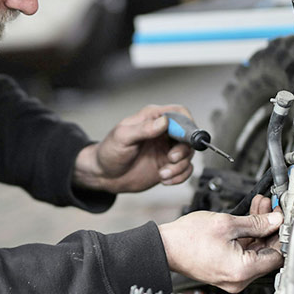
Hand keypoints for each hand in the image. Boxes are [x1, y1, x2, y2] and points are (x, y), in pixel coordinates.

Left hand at [73, 104, 193, 193]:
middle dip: (183, 149)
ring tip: (163, 174)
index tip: (184, 138)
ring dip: (179, 166)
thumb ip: (144, 129)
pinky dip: (180, 176)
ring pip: (188, 154)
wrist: (104, 175)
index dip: (187, 124)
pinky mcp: (168, 165)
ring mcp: (166, 149)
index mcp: (152, 118)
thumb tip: (164, 122)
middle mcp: (163, 132)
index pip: (179, 113)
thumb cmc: (109, 152)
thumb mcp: (123, 137)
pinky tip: (165, 179)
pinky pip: (185, 169)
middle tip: (171, 158)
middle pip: (188, 135)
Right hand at [158, 198, 283, 292]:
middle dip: (270, 228)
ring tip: (259, 207)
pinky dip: (247, 237)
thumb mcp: (226, 223)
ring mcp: (233, 277)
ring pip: (255, 251)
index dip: (281, 234)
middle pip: (267, 253)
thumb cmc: (187, 238)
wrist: (165, 247)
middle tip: (270, 208)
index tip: (282, 218)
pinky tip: (247, 219)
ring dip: (259, 229)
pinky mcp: (226, 272)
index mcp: (243, 270)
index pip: (277, 256)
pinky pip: (243, 254)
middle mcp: (240, 279)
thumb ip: (256, 222)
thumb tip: (275, 220)